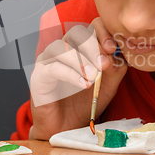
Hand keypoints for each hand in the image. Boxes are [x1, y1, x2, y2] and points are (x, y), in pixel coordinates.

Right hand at [29, 17, 126, 139]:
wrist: (66, 128)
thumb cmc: (84, 103)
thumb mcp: (107, 86)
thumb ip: (114, 70)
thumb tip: (115, 56)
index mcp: (80, 47)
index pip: (91, 27)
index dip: (102, 33)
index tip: (112, 48)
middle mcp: (63, 49)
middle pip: (76, 32)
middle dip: (93, 45)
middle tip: (104, 64)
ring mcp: (48, 60)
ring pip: (63, 47)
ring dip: (82, 60)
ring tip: (94, 77)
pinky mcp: (39, 76)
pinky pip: (54, 68)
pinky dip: (71, 74)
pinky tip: (84, 84)